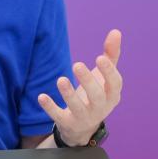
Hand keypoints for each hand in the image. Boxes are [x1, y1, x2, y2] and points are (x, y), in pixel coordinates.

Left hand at [37, 28, 122, 145]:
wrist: (83, 127)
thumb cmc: (97, 94)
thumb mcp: (104, 76)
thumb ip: (110, 55)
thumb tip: (116, 31)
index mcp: (112, 95)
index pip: (114, 84)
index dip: (109, 72)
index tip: (99, 58)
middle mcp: (100, 108)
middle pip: (97, 96)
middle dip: (87, 81)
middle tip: (77, 65)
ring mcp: (84, 117)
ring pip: (77, 107)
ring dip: (69, 94)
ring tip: (61, 79)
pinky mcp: (67, 123)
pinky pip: (59, 116)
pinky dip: (50, 108)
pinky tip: (41, 97)